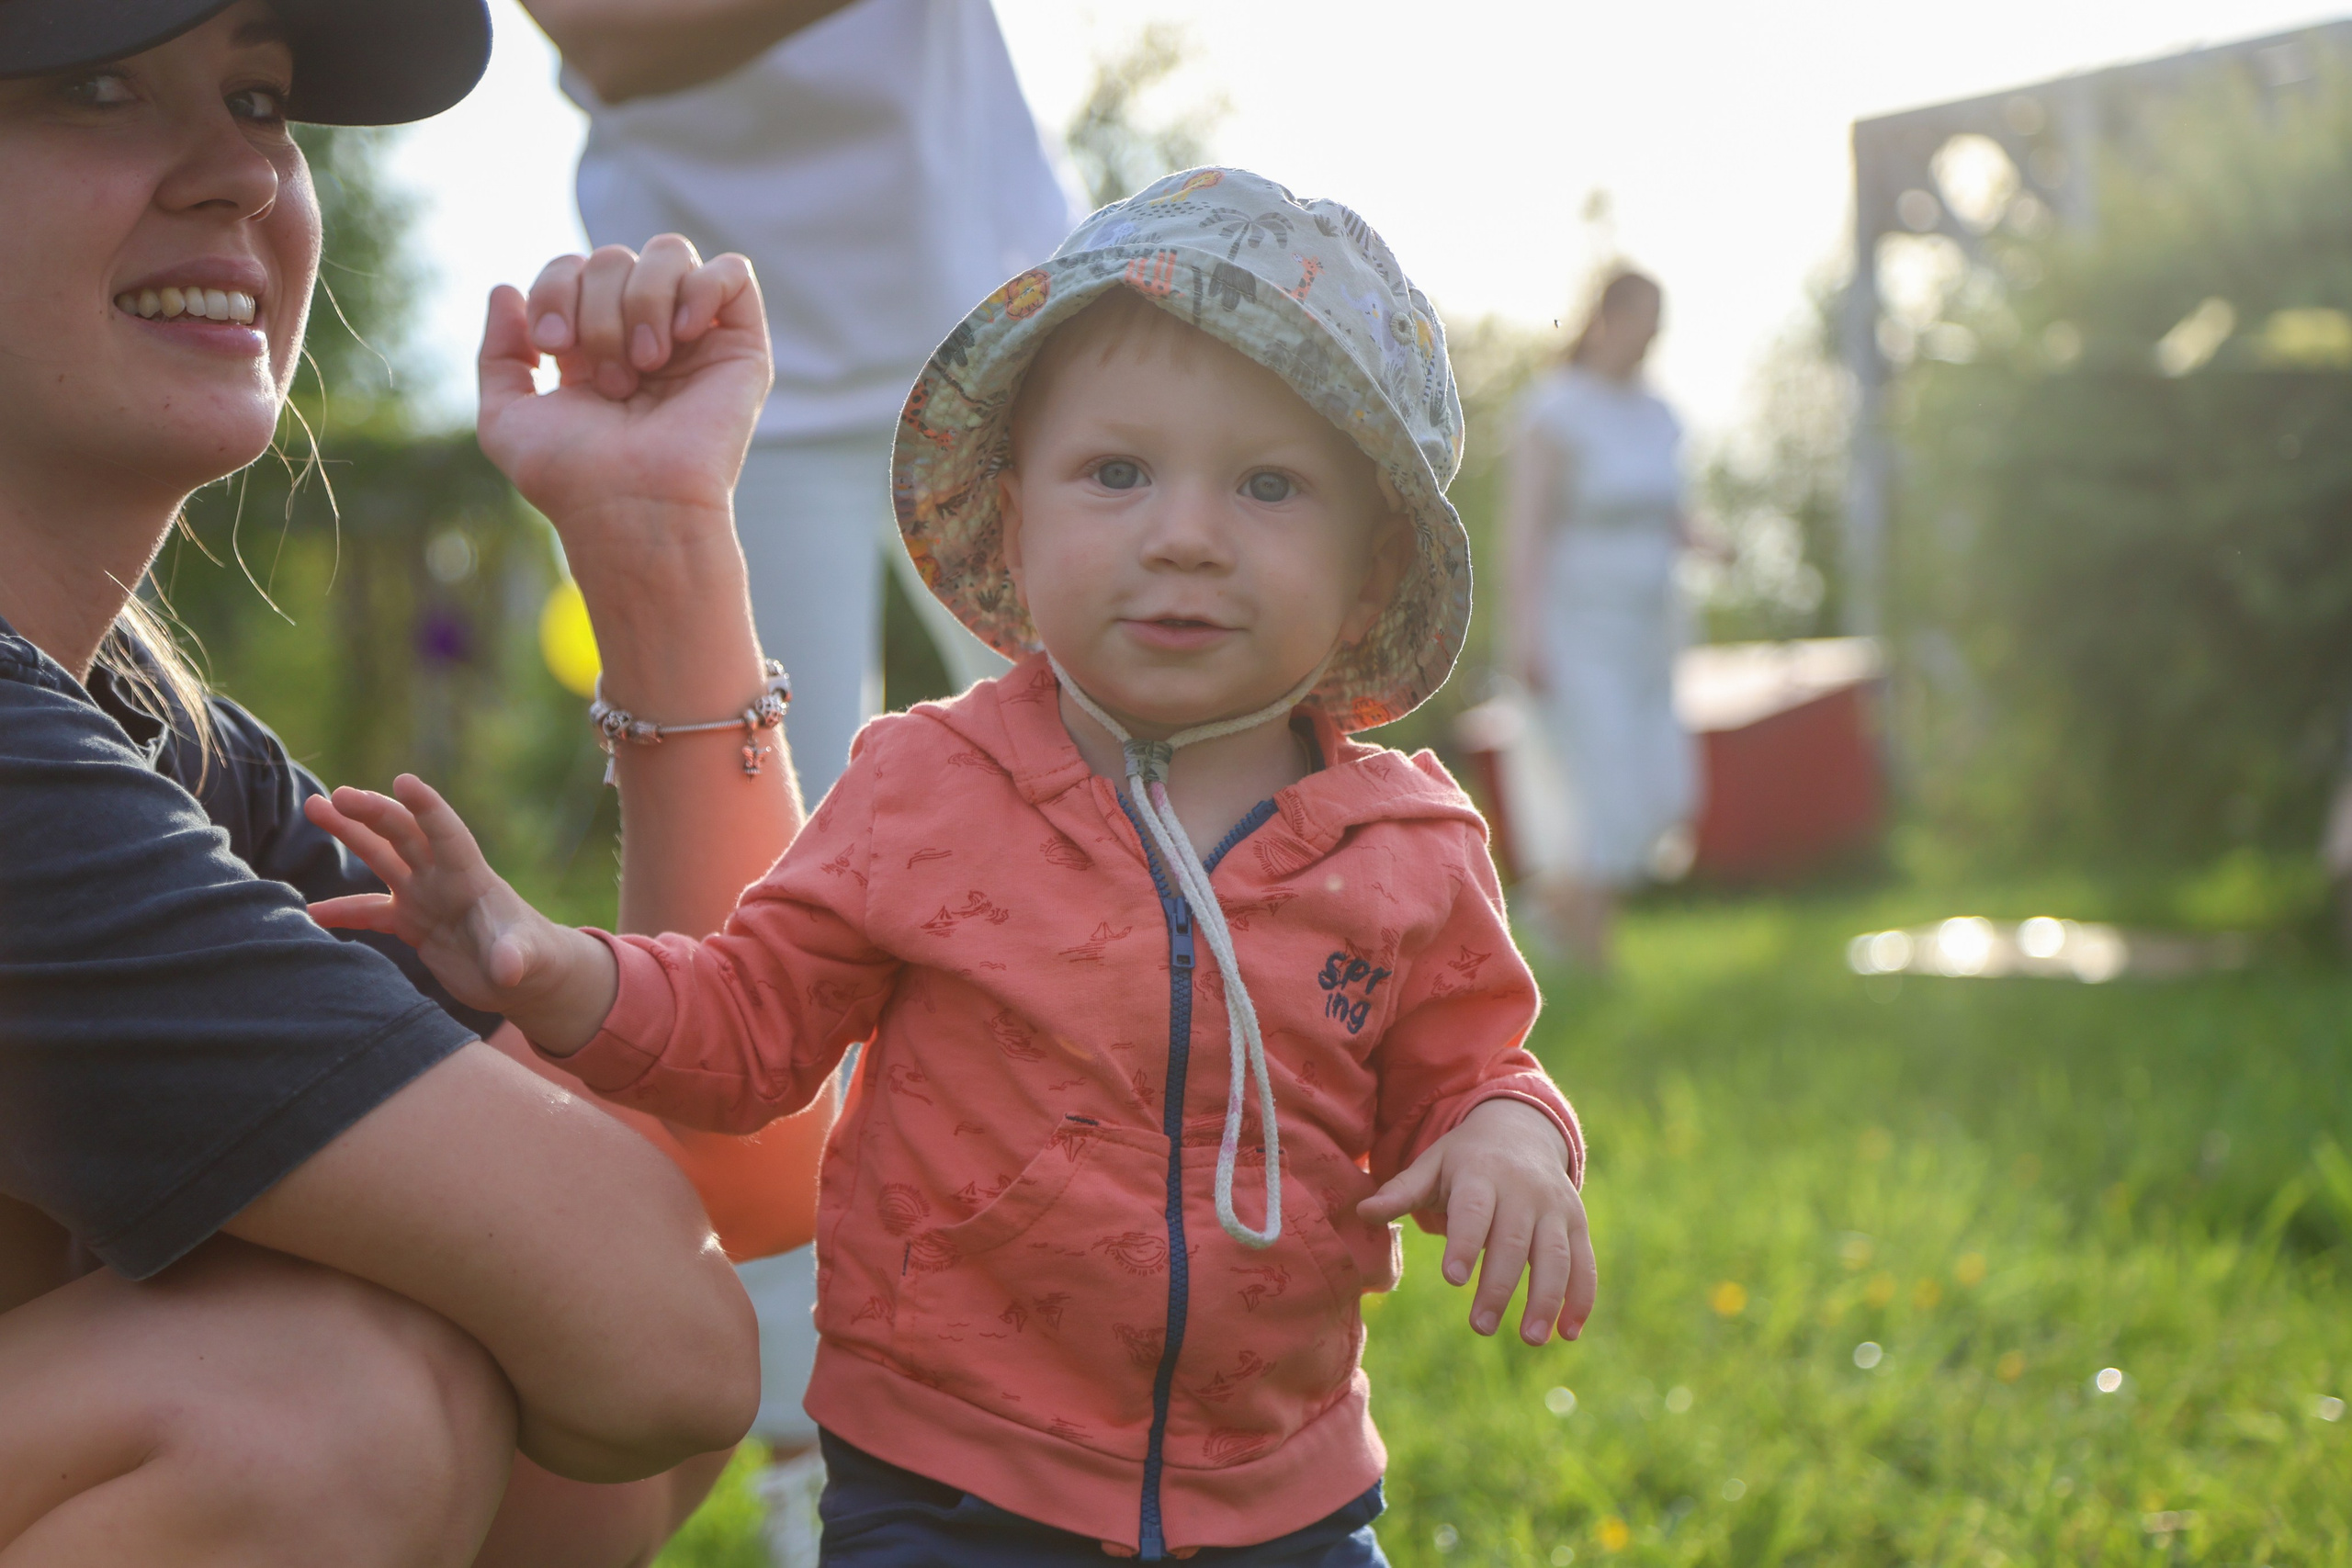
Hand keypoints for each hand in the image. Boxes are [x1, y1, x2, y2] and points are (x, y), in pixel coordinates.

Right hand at [303, 775, 617, 1052]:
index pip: (447, 834)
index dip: (428, 809)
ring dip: (349, 833)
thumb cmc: (536, 960)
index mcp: (471, 878)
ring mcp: (425, 897)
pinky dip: (342, 911)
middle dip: (374, 813)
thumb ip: (515, 957)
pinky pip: (370, 912)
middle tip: (339, 796)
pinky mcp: (413, 923)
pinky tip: (312, 911)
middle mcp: (443, 879)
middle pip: (404, 835)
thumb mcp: (529, 959)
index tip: (404, 781)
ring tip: (315, 807)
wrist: (527, 979)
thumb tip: (508, 970)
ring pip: (380, 856)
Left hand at [477, 237, 772, 569]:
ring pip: (670, 252)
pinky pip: (733, 272)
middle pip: (614, 257)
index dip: (555, 289)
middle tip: (607, 376)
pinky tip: (680, 334)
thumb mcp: (505, 420)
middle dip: (598, 307)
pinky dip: (701, 288)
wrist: (632, 506)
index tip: (554, 347)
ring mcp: (695, 338)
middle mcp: (645, 333)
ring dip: (643, 300)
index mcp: (594, 344)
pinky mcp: (741, 347)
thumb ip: (497, 353)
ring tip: (645, 362)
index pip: (572, 268)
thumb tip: (506, 289)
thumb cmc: (572, 478)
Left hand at [1358, 1098, 1594, 1344]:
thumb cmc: (1464, 1160)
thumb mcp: (1432, 1166)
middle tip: (1479, 1326)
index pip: (1475, 1211)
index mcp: (1482, 1174)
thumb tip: (1360, 1213)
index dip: (1466, 1243)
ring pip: (1555, 1255)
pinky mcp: (1576, 1223)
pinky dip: (1581, 1298)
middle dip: (1499, 1286)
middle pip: (1514, 1241)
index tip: (1453, 1279)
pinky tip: (1568, 1333)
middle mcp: (1523, 1190)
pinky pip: (1584, 1262)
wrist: (1521, 1129)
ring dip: (1546, 1299)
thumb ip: (1400, 1192)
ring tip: (1529, 1339)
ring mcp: (1555, 1207)